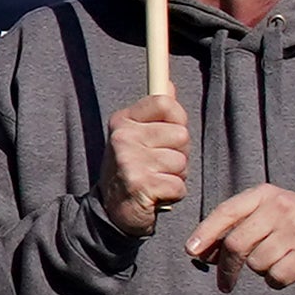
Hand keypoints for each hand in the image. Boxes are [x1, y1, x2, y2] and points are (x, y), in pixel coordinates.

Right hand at [99, 89, 190, 228]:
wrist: (112, 209)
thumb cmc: (133, 168)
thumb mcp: (137, 135)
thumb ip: (156, 111)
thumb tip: (170, 85)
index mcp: (123, 120)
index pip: (166, 103)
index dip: (177, 120)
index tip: (167, 135)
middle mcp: (123, 137)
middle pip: (181, 134)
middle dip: (179, 153)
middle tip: (158, 165)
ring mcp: (130, 161)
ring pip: (181, 161)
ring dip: (176, 175)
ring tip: (157, 179)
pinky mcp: (140, 185)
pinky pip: (179, 185)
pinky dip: (173, 193)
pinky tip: (156, 194)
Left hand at [183, 187, 294, 290]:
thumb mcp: (270, 213)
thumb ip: (239, 226)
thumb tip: (203, 252)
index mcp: (265, 195)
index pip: (227, 212)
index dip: (205, 233)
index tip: (191, 252)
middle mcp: (279, 208)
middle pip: (237, 243)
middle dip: (226, 268)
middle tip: (225, 284)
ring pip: (257, 263)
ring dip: (260, 272)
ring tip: (274, 264)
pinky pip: (277, 276)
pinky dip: (276, 282)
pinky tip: (286, 274)